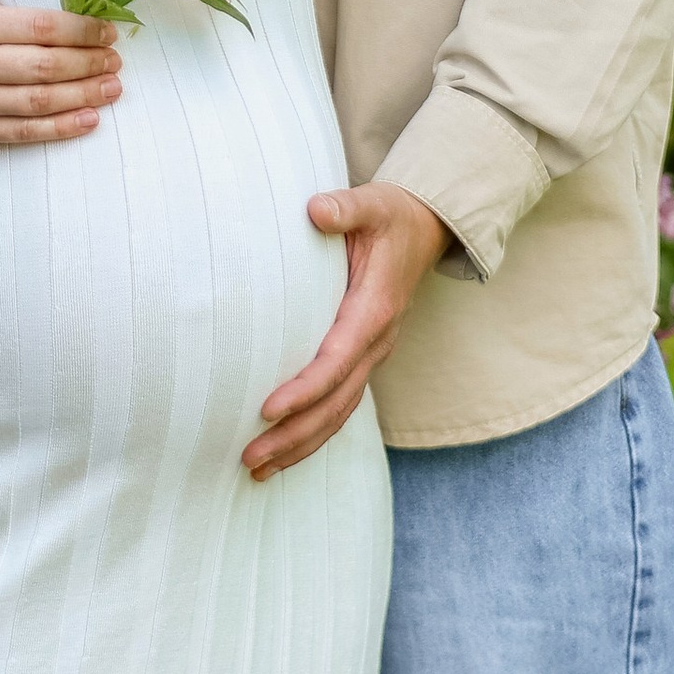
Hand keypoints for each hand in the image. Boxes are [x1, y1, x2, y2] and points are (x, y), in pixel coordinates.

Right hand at [0, 0, 121, 150]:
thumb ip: (1, 12)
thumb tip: (60, 22)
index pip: (39, 26)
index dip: (81, 30)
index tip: (107, 31)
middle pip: (46, 65)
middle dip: (89, 63)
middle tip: (116, 60)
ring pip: (40, 101)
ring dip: (84, 95)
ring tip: (113, 87)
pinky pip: (24, 132)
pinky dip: (60, 127)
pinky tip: (89, 119)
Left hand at [244, 181, 450, 478]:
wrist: (425, 231)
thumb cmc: (391, 216)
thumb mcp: (373, 203)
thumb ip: (345, 207)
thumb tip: (315, 211)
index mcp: (374, 309)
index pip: (336, 360)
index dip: (304, 388)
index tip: (267, 409)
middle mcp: (376, 342)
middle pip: (335, 402)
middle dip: (293, 434)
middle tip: (248, 457)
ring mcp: (371, 356)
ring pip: (338, 414)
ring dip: (299, 445)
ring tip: (255, 470)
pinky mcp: (362, 360)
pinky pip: (338, 406)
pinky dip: (310, 435)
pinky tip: (279, 453)